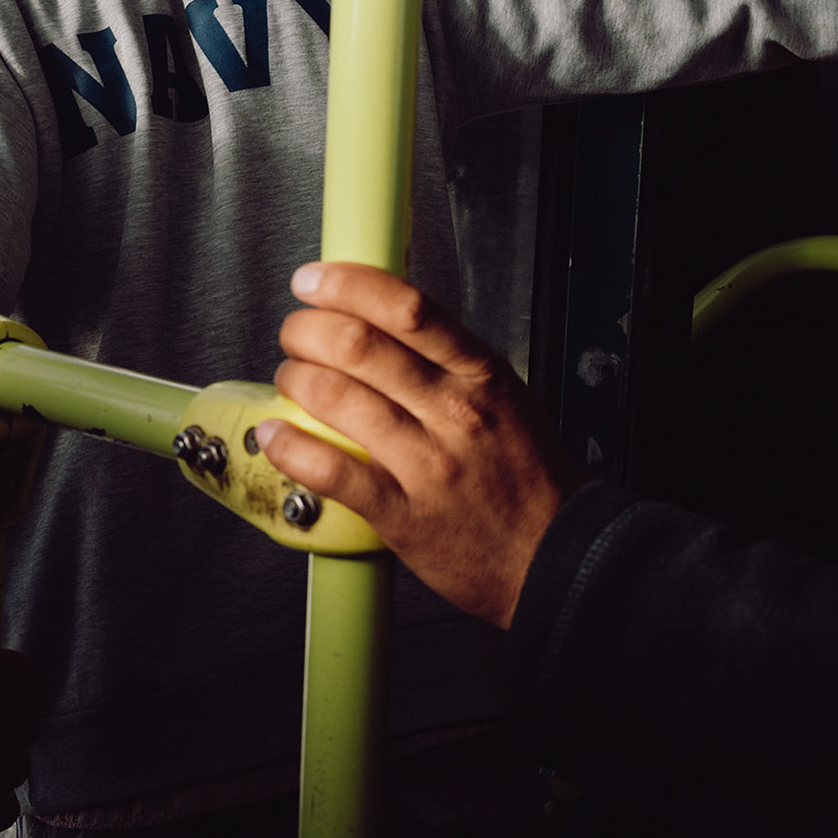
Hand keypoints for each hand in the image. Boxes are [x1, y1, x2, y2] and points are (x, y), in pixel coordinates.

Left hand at [256, 262, 584, 627]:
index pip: (406, 307)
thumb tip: (383, 322)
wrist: (561, 557)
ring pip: (336, 398)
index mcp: (480, 375)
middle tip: (295, 335)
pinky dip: (290, 448)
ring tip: (290, 382)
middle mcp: (455, 411)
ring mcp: (428, 463)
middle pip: (358, 346)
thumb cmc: (530, 480)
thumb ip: (448, 362)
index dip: (346, 285)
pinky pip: (330, 470)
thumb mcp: (507, 399)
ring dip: (294, 381)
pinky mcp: (403, 513)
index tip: (314, 280)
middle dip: (306, 331)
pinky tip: (276, 437)